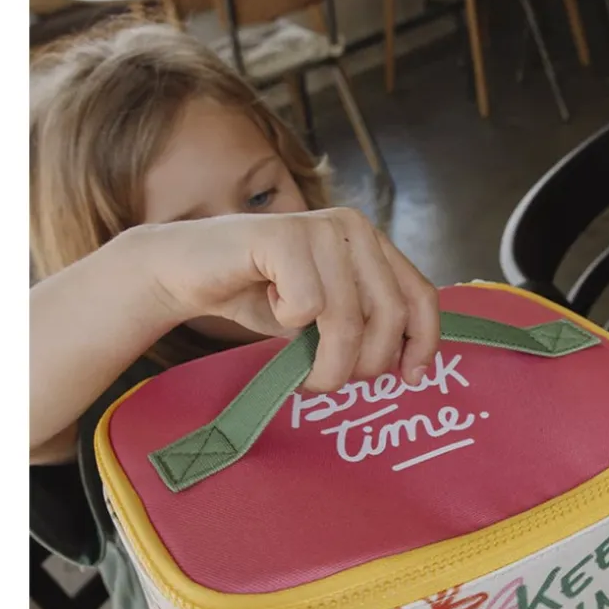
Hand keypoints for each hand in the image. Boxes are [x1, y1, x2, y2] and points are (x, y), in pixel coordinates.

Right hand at [136, 208, 440, 391]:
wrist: (185, 271)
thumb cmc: (258, 296)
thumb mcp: (325, 316)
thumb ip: (365, 326)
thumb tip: (409, 366)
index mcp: (371, 243)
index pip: (420, 295)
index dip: (423, 342)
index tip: (411, 379)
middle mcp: (354, 228)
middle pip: (389, 316)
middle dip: (365, 365)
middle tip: (330, 381)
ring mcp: (321, 227)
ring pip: (348, 319)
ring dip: (327, 364)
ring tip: (304, 372)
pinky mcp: (285, 234)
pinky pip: (308, 305)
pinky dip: (287, 323)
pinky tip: (269, 304)